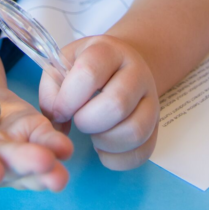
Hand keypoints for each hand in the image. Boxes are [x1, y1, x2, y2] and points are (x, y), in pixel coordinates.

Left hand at [39, 35, 158, 170]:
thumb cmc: (87, 66)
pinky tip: (104, 146)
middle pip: (116, 104)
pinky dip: (118, 158)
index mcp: (108, 51)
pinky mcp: (156, 124)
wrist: (123, 62)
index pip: (89, 73)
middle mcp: (136, 71)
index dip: (68, 99)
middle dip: (88, 122)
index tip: (61, 109)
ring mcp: (151, 98)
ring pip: (135, 131)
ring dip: (105, 142)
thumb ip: (52, 90)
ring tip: (93, 133)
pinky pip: (143, 151)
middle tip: (78, 120)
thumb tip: (56, 123)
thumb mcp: (64, 63)